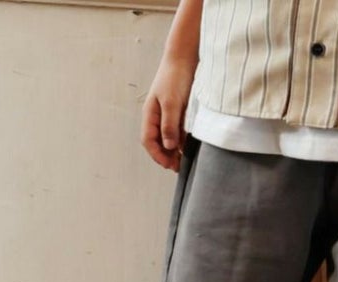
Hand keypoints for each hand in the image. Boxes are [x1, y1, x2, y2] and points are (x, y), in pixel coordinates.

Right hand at [140, 56, 196, 172]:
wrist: (185, 57)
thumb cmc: (175, 77)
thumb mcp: (172, 102)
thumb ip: (169, 125)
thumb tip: (169, 146)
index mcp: (150, 114)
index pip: (148, 141)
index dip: (157, 155)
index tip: (169, 165)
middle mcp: (156, 117)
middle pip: (157, 143)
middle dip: (166, 157)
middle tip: (178, 168)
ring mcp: (167, 115)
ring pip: (168, 139)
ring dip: (174, 151)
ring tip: (184, 162)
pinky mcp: (178, 113)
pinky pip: (177, 132)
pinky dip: (182, 142)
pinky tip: (189, 148)